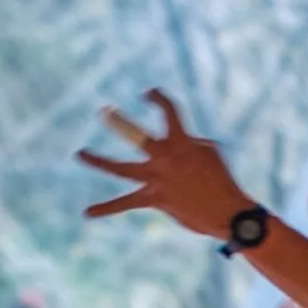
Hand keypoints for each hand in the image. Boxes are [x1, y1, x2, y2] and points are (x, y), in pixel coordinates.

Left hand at [79, 92, 247, 240]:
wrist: (227, 210)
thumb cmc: (221, 178)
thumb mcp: (209, 151)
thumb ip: (187, 143)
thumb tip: (170, 149)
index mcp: (181, 141)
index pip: (168, 112)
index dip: (158, 99)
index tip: (149, 94)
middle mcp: (164, 158)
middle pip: (136, 136)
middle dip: (118, 121)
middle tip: (104, 110)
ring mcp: (156, 178)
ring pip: (121, 169)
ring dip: (99, 160)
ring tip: (80, 154)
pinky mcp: (154, 198)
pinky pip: (125, 203)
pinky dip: (106, 208)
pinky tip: (87, 213)